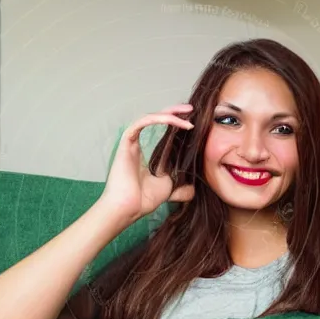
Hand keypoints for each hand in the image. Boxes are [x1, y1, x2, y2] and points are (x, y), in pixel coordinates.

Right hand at [99, 104, 195, 222]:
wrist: (130, 207)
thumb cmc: (142, 200)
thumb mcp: (168, 189)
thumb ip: (180, 188)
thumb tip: (192, 191)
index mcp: (144, 156)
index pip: (160, 134)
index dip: (175, 125)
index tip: (192, 123)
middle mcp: (137, 146)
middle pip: (155, 120)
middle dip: (173, 112)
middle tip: (191, 111)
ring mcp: (131, 144)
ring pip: (149, 118)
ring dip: (169, 113)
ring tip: (187, 113)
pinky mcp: (127, 142)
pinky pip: (142, 122)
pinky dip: (158, 118)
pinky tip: (173, 120)